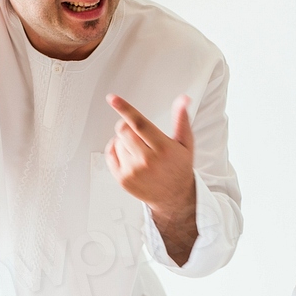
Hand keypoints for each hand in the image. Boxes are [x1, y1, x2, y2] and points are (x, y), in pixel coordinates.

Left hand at [106, 94, 197, 263]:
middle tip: (138, 133)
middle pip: (123, 130)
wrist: (174, 197)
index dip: (125, 108)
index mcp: (163, 148)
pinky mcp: (122, 179)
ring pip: (117, 141)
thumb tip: (184, 99)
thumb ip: (182, 120)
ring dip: (125, 140)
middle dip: (127, 125)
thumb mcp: (185, 143)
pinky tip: (129, 154)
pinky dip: (116, 149)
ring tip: (140, 150)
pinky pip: (110, 154)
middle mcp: (146, 161)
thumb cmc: (179, 167)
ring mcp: (132, 171)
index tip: (112, 98)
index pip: (140, 123)